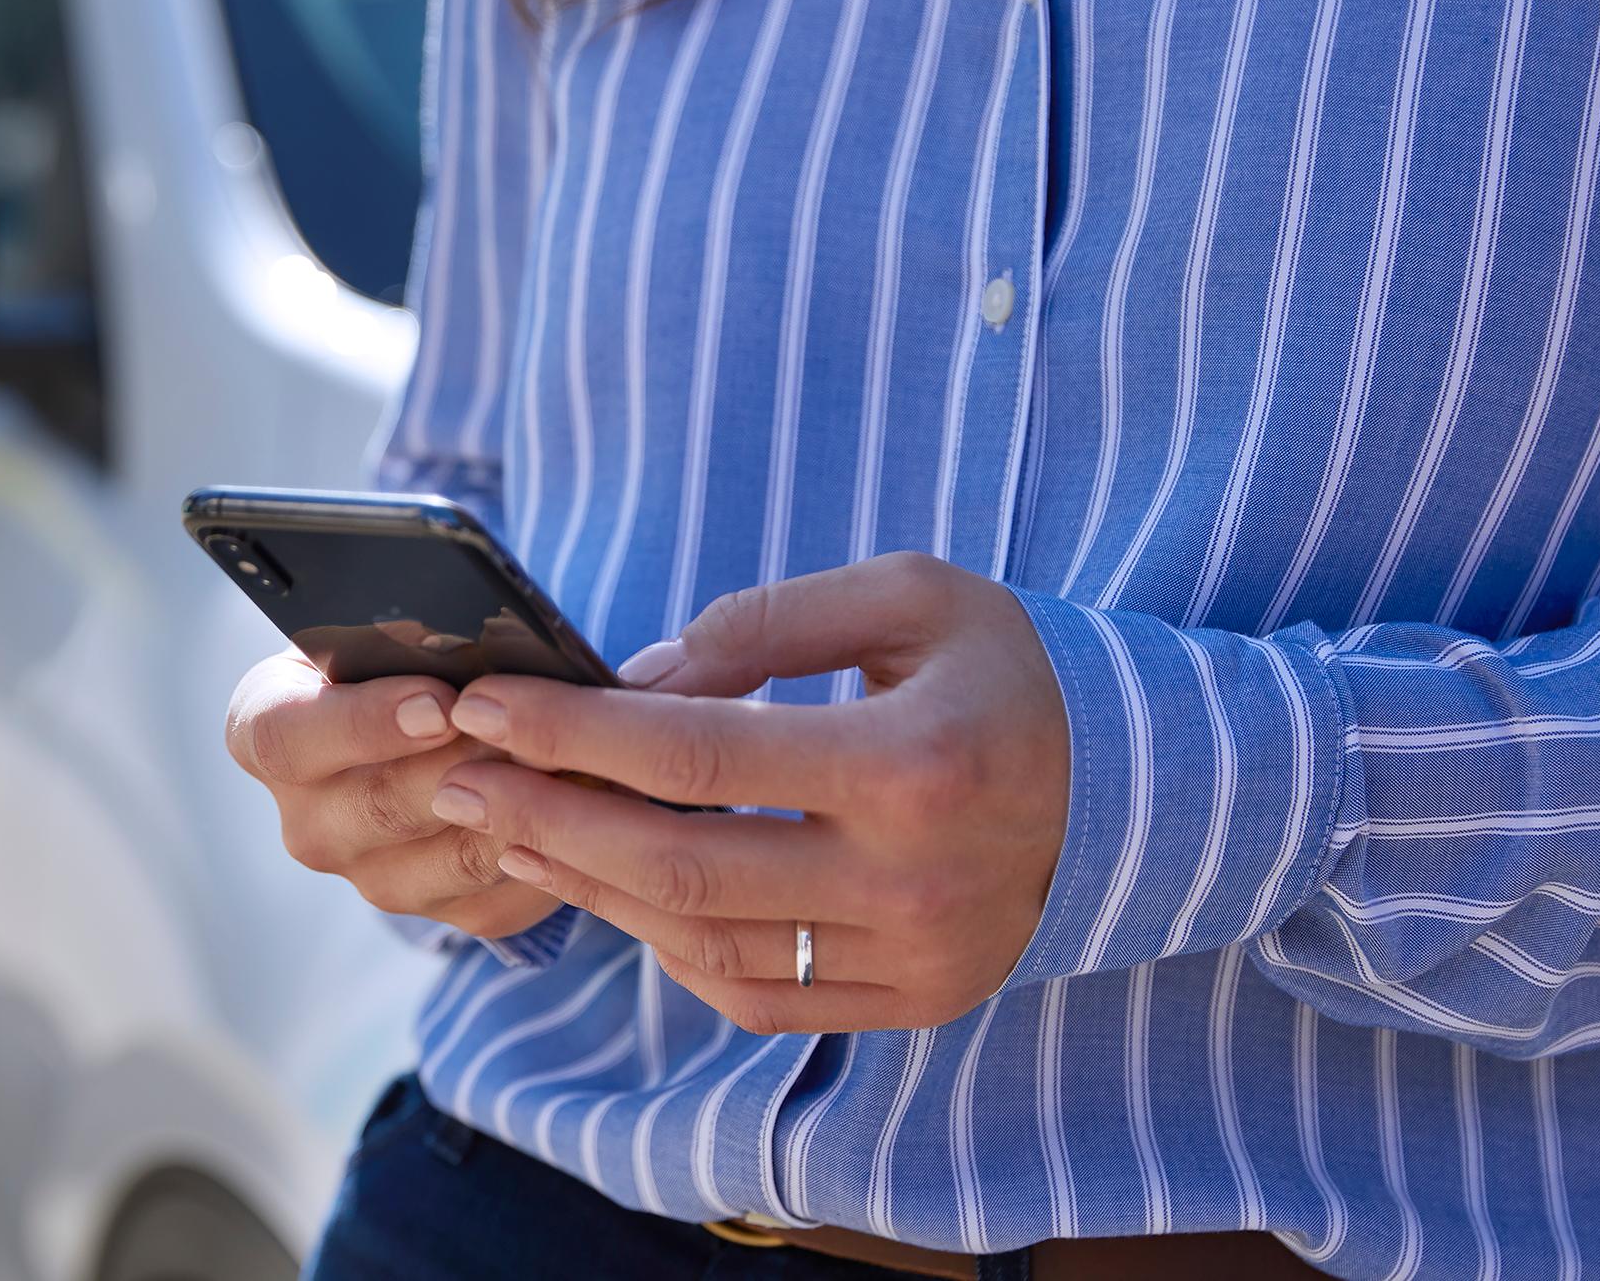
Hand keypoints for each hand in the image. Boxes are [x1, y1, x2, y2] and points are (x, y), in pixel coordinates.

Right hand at [226, 650, 560, 938]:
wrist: (423, 723)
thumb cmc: (399, 655)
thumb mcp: (381, 630)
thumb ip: (404, 636)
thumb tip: (466, 640)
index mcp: (266, 735)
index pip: (287, 739)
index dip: (364, 723)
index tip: (437, 703)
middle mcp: (307, 820)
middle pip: (380, 806)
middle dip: (467, 763)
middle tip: (531, 727)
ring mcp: (369, 875)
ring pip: (452, 857)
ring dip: (520, 807)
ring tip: (576, 758)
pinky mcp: (438, 913)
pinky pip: (499, 895)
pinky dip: (548, 849)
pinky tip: (588, 804)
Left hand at [427, 552, 1066, 1032]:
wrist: (1146, 787)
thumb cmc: (1010, 670)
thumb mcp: (909, 596)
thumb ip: (766, 624)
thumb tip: (634, 678)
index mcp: (914, 764)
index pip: (695, 756)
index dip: (571, 731)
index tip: (483, 704)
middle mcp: (914, 881)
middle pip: (678, 866)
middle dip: (545, 819)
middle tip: (454, 779)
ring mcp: (914, 959)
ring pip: (703, 942)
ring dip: (587, 884)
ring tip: (506, 826)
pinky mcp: (914, 1003)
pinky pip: (755, 993)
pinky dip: (668, 941)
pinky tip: (611, 883)